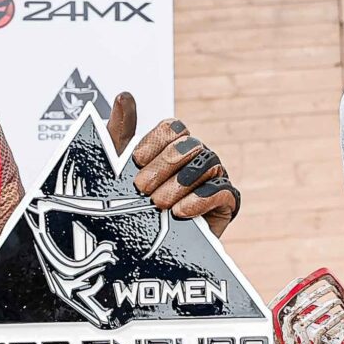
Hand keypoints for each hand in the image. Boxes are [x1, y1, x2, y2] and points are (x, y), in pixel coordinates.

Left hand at [107, 92, 239, 232]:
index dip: (154, 141)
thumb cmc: (132, 203)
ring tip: (159, 203)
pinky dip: (200, 199)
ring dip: (179, 183)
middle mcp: (197, 157)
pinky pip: (222, 191)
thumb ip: (121, 130)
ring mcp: (214, 178)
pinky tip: (180, 212)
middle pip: (190, 144)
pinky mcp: (226, 203)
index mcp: (174, 146)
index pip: (173, 128)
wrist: (145, 247)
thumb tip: (124, 96)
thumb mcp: (118, 167)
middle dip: (164, 165)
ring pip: (206, 165)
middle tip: (142, 188)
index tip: (135, 161)